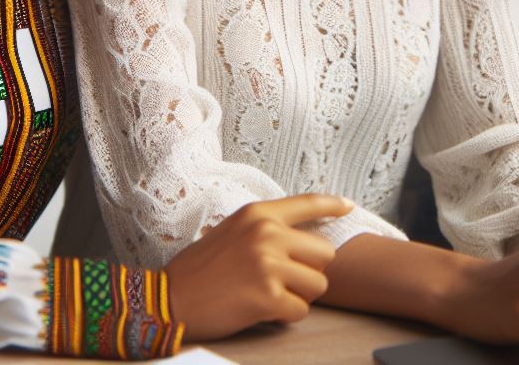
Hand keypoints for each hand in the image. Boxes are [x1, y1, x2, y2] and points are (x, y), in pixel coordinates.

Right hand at [164, 194, 351, 340]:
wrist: (170, 298)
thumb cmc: (201, 267)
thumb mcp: (233, 230)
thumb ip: (266, 228)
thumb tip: (301, 236)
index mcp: (259, 213)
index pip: (308, 203)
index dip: (333, 205)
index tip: (349, 206)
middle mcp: (267, 233)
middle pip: (325, 253)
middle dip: (311, 270)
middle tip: (287, 279)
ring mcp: (268, 264)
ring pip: (317, 284)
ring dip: (300, 295)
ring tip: (272, 294)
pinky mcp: (267, 296)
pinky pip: (301, 310)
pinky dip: (287, 316)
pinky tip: (264, 310)